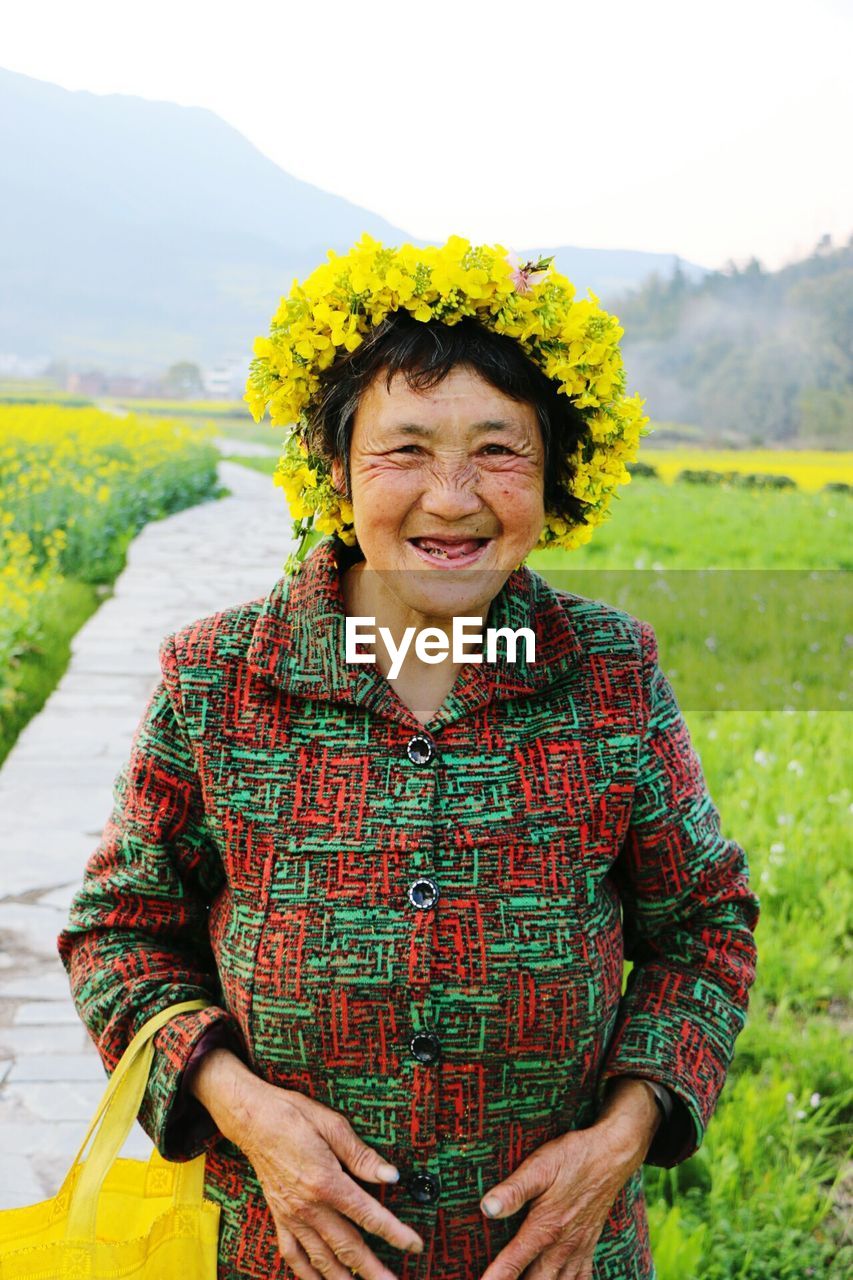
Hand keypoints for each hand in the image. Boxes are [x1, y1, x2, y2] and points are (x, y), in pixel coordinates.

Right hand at [191, 1048, 423, 1279]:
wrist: (252, 1118)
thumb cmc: (293, 1115)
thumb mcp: (332, 1125)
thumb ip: (362, 1156)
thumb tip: (391, 1175)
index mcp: (326, 1182)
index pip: (368, 1215)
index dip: (395, 1234)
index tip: (414, 1245)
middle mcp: (309, 1206)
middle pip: (348, 1248)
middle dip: (374, 1270)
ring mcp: (292, 1216)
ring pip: (322, 1260)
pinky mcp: (279, 1217)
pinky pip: (292, 1255)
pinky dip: (308, 1275)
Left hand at [477, 1079, 659, 1279]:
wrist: (612, 1154)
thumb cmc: (572, 1157)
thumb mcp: (540, 1166)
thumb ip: (513, 1190)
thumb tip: (486, 1208)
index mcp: (545, 1227)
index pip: (513, 1263)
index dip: (495, 1279)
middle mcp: (562, 1246)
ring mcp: (578, 1250)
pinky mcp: (589, 1247)